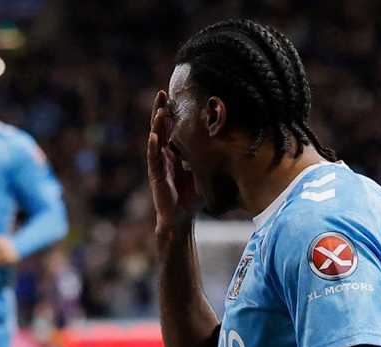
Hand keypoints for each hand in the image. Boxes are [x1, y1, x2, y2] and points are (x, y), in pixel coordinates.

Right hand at [146, 90, 199, 233]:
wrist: (181, 218)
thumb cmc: (191, 196)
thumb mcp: (202, 171)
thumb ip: (207, 157)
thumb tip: (227, 141)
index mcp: (172, 153)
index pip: (169, 127)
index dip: (170, 112)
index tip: (171, 95)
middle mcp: (163, 156)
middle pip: (159, 128)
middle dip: (159, 111)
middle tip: (162, 94)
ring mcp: (158, 165)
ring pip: (155, 140)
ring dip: (156, 125)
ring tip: (159, 111)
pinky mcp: (156, 177)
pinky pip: (154, 159)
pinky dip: (153, 147)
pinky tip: (154, 136)